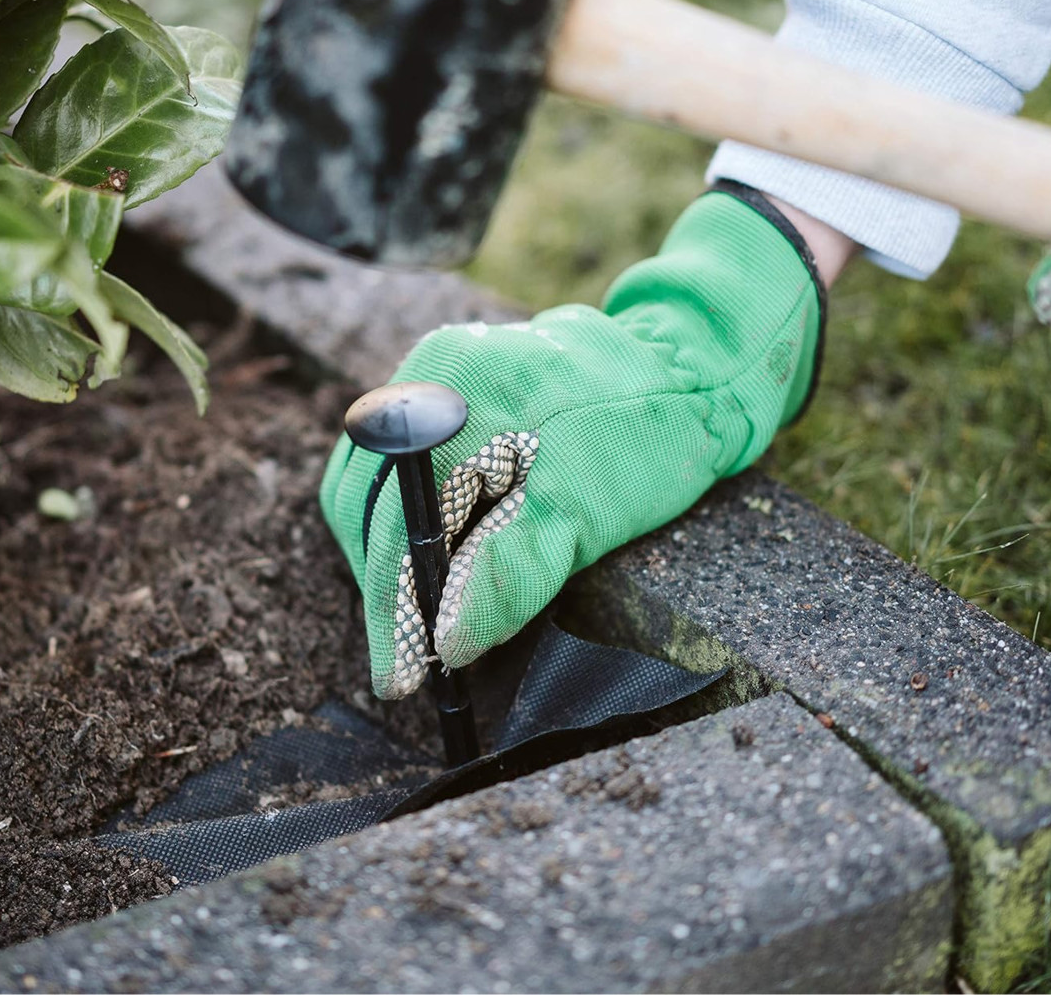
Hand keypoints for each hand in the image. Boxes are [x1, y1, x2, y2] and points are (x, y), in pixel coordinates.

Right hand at [321, 189, 823, 698]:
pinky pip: (397, 468)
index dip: (392, 607)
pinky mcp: (444, 392)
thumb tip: (449, 642)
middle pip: (364, 502)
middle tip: (416, 653)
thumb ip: (514, 573)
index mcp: (453, 396)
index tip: (398, 678)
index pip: (394, 519)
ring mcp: (430, 378)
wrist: (686, 372)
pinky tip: (442, 557)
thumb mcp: (588, 510)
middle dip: (386, 585)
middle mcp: (427, 376)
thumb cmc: (646, 436)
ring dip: (391, 555)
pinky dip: (410, 522)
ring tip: (426, 612)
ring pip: (370, 487)